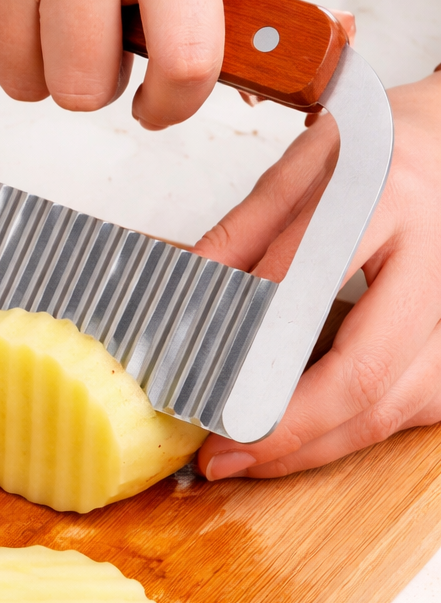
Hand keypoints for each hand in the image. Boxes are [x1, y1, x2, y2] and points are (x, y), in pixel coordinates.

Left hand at [194, 71, 440, 478]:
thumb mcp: (305, 164)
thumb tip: (186, 297)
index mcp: (388, 195)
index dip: (253, 363)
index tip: (208, 407)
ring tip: (260, 455)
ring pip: (403, 403)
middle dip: (289, 433)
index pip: (306, 293)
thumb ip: (244, 232)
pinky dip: (369, 428)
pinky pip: (427, 403)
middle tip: (225, 458)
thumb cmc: (389, 144)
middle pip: (367, 373)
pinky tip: (320, 433)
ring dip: (326, 444)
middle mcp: (439, 255)